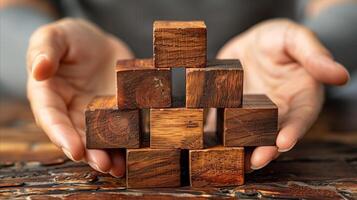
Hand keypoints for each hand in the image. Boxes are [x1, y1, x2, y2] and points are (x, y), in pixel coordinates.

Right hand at [27, 18, 132, 176]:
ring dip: (109, 154)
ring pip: (99, 139)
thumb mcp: (55, 36)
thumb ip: (44, 50)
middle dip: (90, 153)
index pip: (52, 118)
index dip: (62, 135)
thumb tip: (39, 70)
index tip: (75, 149)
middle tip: (104, 165)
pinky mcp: (115, 114)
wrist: (98, 43)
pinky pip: (120, 130)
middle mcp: (71, 112)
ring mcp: (94, 116)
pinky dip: (127, 143)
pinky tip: (136, 153)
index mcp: (49, 96)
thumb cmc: (72, 39)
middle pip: (77, 136)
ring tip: (119, 167)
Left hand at [217, 19, 348, 170]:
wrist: (256, 42)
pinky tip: (210, 144)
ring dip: (242, 150)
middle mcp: (276, 112)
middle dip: (265, 149)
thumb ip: (314, 55)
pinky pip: (225, 125)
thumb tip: (340, 74)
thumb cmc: (281, 39)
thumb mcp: (296, 39)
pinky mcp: (231, 111)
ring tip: (232, 161)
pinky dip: (219, 135)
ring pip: (249, 136)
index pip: (299, 118)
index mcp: (298, 98)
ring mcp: (252, 114)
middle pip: (273, 135)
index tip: (284, 142)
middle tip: (255, 161)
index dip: (293, 131)